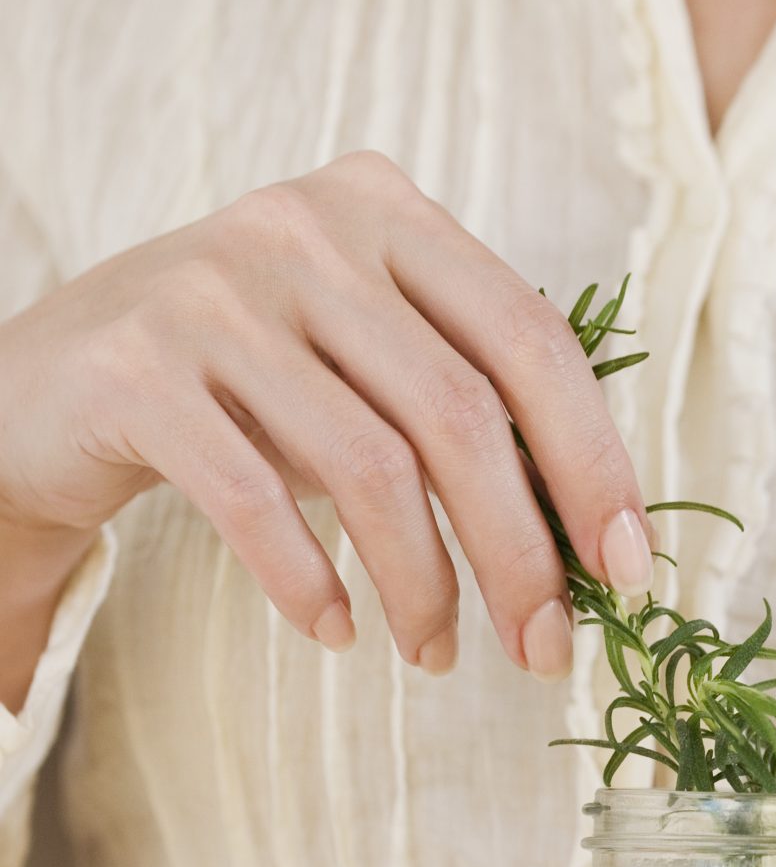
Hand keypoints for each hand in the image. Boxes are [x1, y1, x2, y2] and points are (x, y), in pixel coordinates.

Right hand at [0, 151, 653, 681]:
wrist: (50, 382)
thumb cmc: (246, 388)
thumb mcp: (364, 368)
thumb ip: (465, 410)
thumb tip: (594, 537)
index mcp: (387, 212)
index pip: (531, 340)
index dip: (594, 464)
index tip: (627, 572)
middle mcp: (305, 229)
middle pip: (459, 414)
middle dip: (520, 553)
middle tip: (543, 649)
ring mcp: (214, 291)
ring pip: (369, 466)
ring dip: (422, 587)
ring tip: (435, 654)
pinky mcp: (136, 366)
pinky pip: (255, 499)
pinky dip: (310, 583)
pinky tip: (337, 630)